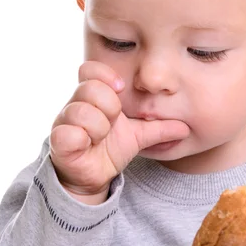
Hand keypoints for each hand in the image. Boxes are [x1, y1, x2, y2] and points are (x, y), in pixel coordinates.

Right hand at [50, 60, 188, 198]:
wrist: (93, 176)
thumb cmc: (110, 148)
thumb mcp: (139, 136)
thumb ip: (160, 128)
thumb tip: (186, 127)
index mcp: (94, 95)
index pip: (91, 69)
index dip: (106, 75)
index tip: (121, 88)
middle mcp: (76, 103)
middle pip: (91, 88)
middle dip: (110, 107)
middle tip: (113, 122)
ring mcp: (65, 121)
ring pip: (81, 110)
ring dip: (99, 127)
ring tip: (101, 137)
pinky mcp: (59, 140)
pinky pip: (68, 133)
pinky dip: (82, 139)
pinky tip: (88, 145)